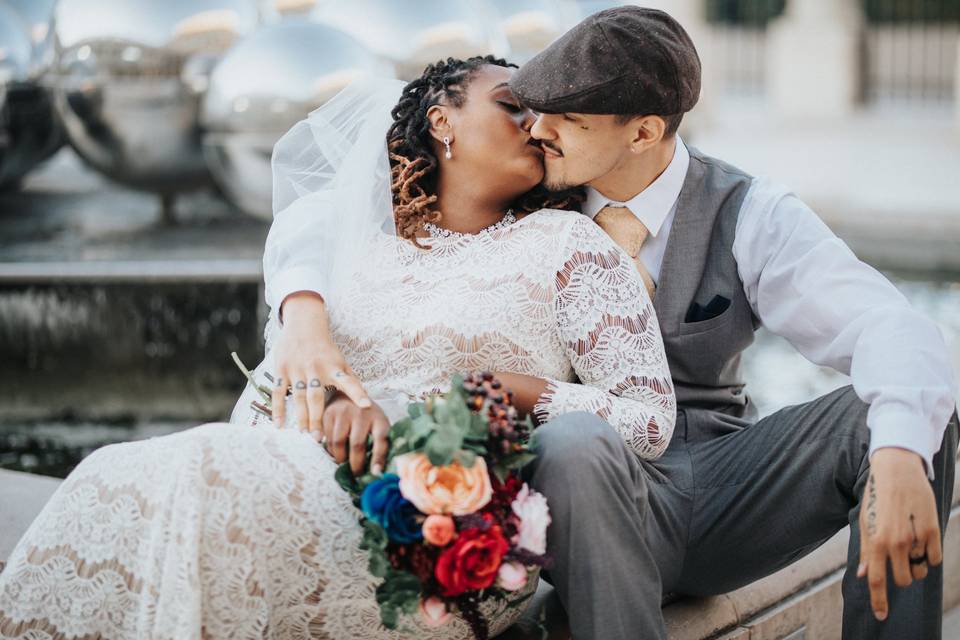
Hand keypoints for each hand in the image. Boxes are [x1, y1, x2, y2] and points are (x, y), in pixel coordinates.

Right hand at [271, 292, 370, 436]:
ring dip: (300, 417)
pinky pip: (278, 392)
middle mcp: (315, 369)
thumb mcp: (341, 361)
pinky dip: (278, 409)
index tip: (366, 406)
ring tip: (303, 434)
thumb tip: (366, 402)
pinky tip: (279, 425)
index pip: (349, 382)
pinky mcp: (281, 369)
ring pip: (297, 397)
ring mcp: (297, 369)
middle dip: (318, 418)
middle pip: (316, 398)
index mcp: (334, 368)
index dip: (358, 394)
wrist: (303, 324)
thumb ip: (350, 381)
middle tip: (319, 438)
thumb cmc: (325, 348)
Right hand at [322, 392, 389, 475]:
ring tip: (344, 463)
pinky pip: (327, 439)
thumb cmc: (367, 416)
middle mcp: (362, 413)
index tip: (375, 473)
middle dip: (356, 464)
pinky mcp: (329, 414)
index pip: (381, 440)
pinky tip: (335, 453)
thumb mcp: (378, 424)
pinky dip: (330, 450)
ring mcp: (344, 412)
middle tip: (356, 474)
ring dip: (340, 459)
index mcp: (378, 417)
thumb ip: (380, 443)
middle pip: (357, 445)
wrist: (348, 394)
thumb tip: (378, 470)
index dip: (378, 458)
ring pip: (338, 443)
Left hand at [857, 448, 941, 620]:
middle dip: (902, 575)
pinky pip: (934, 557)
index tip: (881, 616)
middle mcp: (894, 542)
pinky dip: (929, 553)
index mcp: (874, 541)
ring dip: (916, 564)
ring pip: (921, 570)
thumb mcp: (865, 522)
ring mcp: (915, 536)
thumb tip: (862, 575)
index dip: (879, 601)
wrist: (896, 470)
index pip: (876, 580)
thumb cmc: (877, 497)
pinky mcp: (933, 529)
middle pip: (903, 580)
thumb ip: (864, 550)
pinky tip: (921, 537)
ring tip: (910, 542)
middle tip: (900, 559)